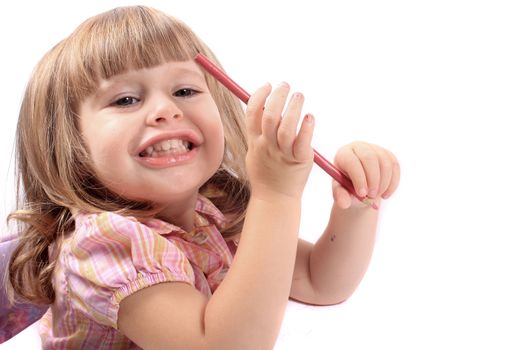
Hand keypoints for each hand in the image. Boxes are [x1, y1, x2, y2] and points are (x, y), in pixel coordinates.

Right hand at [245, 82, 314, 199]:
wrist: (275, 197)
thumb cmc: (267, 171)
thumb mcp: (254, 150)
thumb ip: (256, 129)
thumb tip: (260, 104)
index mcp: (255, 141)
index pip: (252, 113)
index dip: (259, 95)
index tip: (268, 85)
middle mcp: (268, 146)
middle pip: (269, 117)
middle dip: (277, 97)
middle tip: (285, 85)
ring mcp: (283, 154)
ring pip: (286, 128)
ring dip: (293, 108)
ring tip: (299, 96)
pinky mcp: (300, 160)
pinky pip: (302, 143)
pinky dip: (306, 128)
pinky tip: (309, 117)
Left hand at [332, 141, 399, 208]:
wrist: (361, 188)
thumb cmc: (347, 188)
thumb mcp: (341, 193)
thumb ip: (340, 197)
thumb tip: (344, 203)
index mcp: (344, 154)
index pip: (352, 162)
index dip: (358, 178)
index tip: (362, 194)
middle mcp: (359, 147)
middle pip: (370, 158)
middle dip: (372, 180)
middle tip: (371, 196)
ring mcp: (375, 149)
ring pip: (385, 163)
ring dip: (383, 184)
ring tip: (375, 196)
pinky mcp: (388, 155)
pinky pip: (395, 167)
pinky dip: (392, 183)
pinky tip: (385, 194)